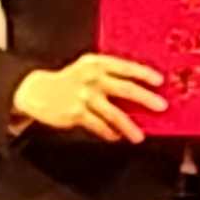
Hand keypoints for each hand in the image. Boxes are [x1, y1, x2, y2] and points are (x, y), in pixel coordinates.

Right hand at [11, 52, 166, 142]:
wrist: (38, 91)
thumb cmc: (69, 81)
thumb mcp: (87, 69)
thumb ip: (109, 75)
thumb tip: (138, 91)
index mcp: (97, 63)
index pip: (126, 67)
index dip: (144, 74)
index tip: (159, 81)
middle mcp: (93, 78)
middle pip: (126, 89)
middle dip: (146, 98)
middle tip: (161, 106)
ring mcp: (85, 96)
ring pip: (115, 113)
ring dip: (130, 127)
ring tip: (138, 136)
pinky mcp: (77, 113)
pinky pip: (99, 125)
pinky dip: (109, 133)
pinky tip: (115, 137)